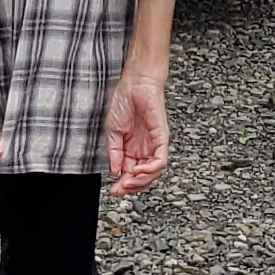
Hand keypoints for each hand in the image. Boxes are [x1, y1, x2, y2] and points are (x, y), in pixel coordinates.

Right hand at [105, 71, 169, 196]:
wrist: (135, 83)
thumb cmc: (124, 101)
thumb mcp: (112, 132)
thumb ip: (114, 153)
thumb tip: (115, 171)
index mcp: (132, 147)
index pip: (130, 172)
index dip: (122, 184)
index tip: (114, 190)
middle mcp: (144, 148)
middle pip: (142, 176)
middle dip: (131, 186)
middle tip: (120, 190)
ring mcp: (154, 144)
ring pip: (153, 172)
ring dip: (140, 181)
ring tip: (128, 182)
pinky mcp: (161, 138)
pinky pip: (160, 160)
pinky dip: (150, 169)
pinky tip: (138, 171)